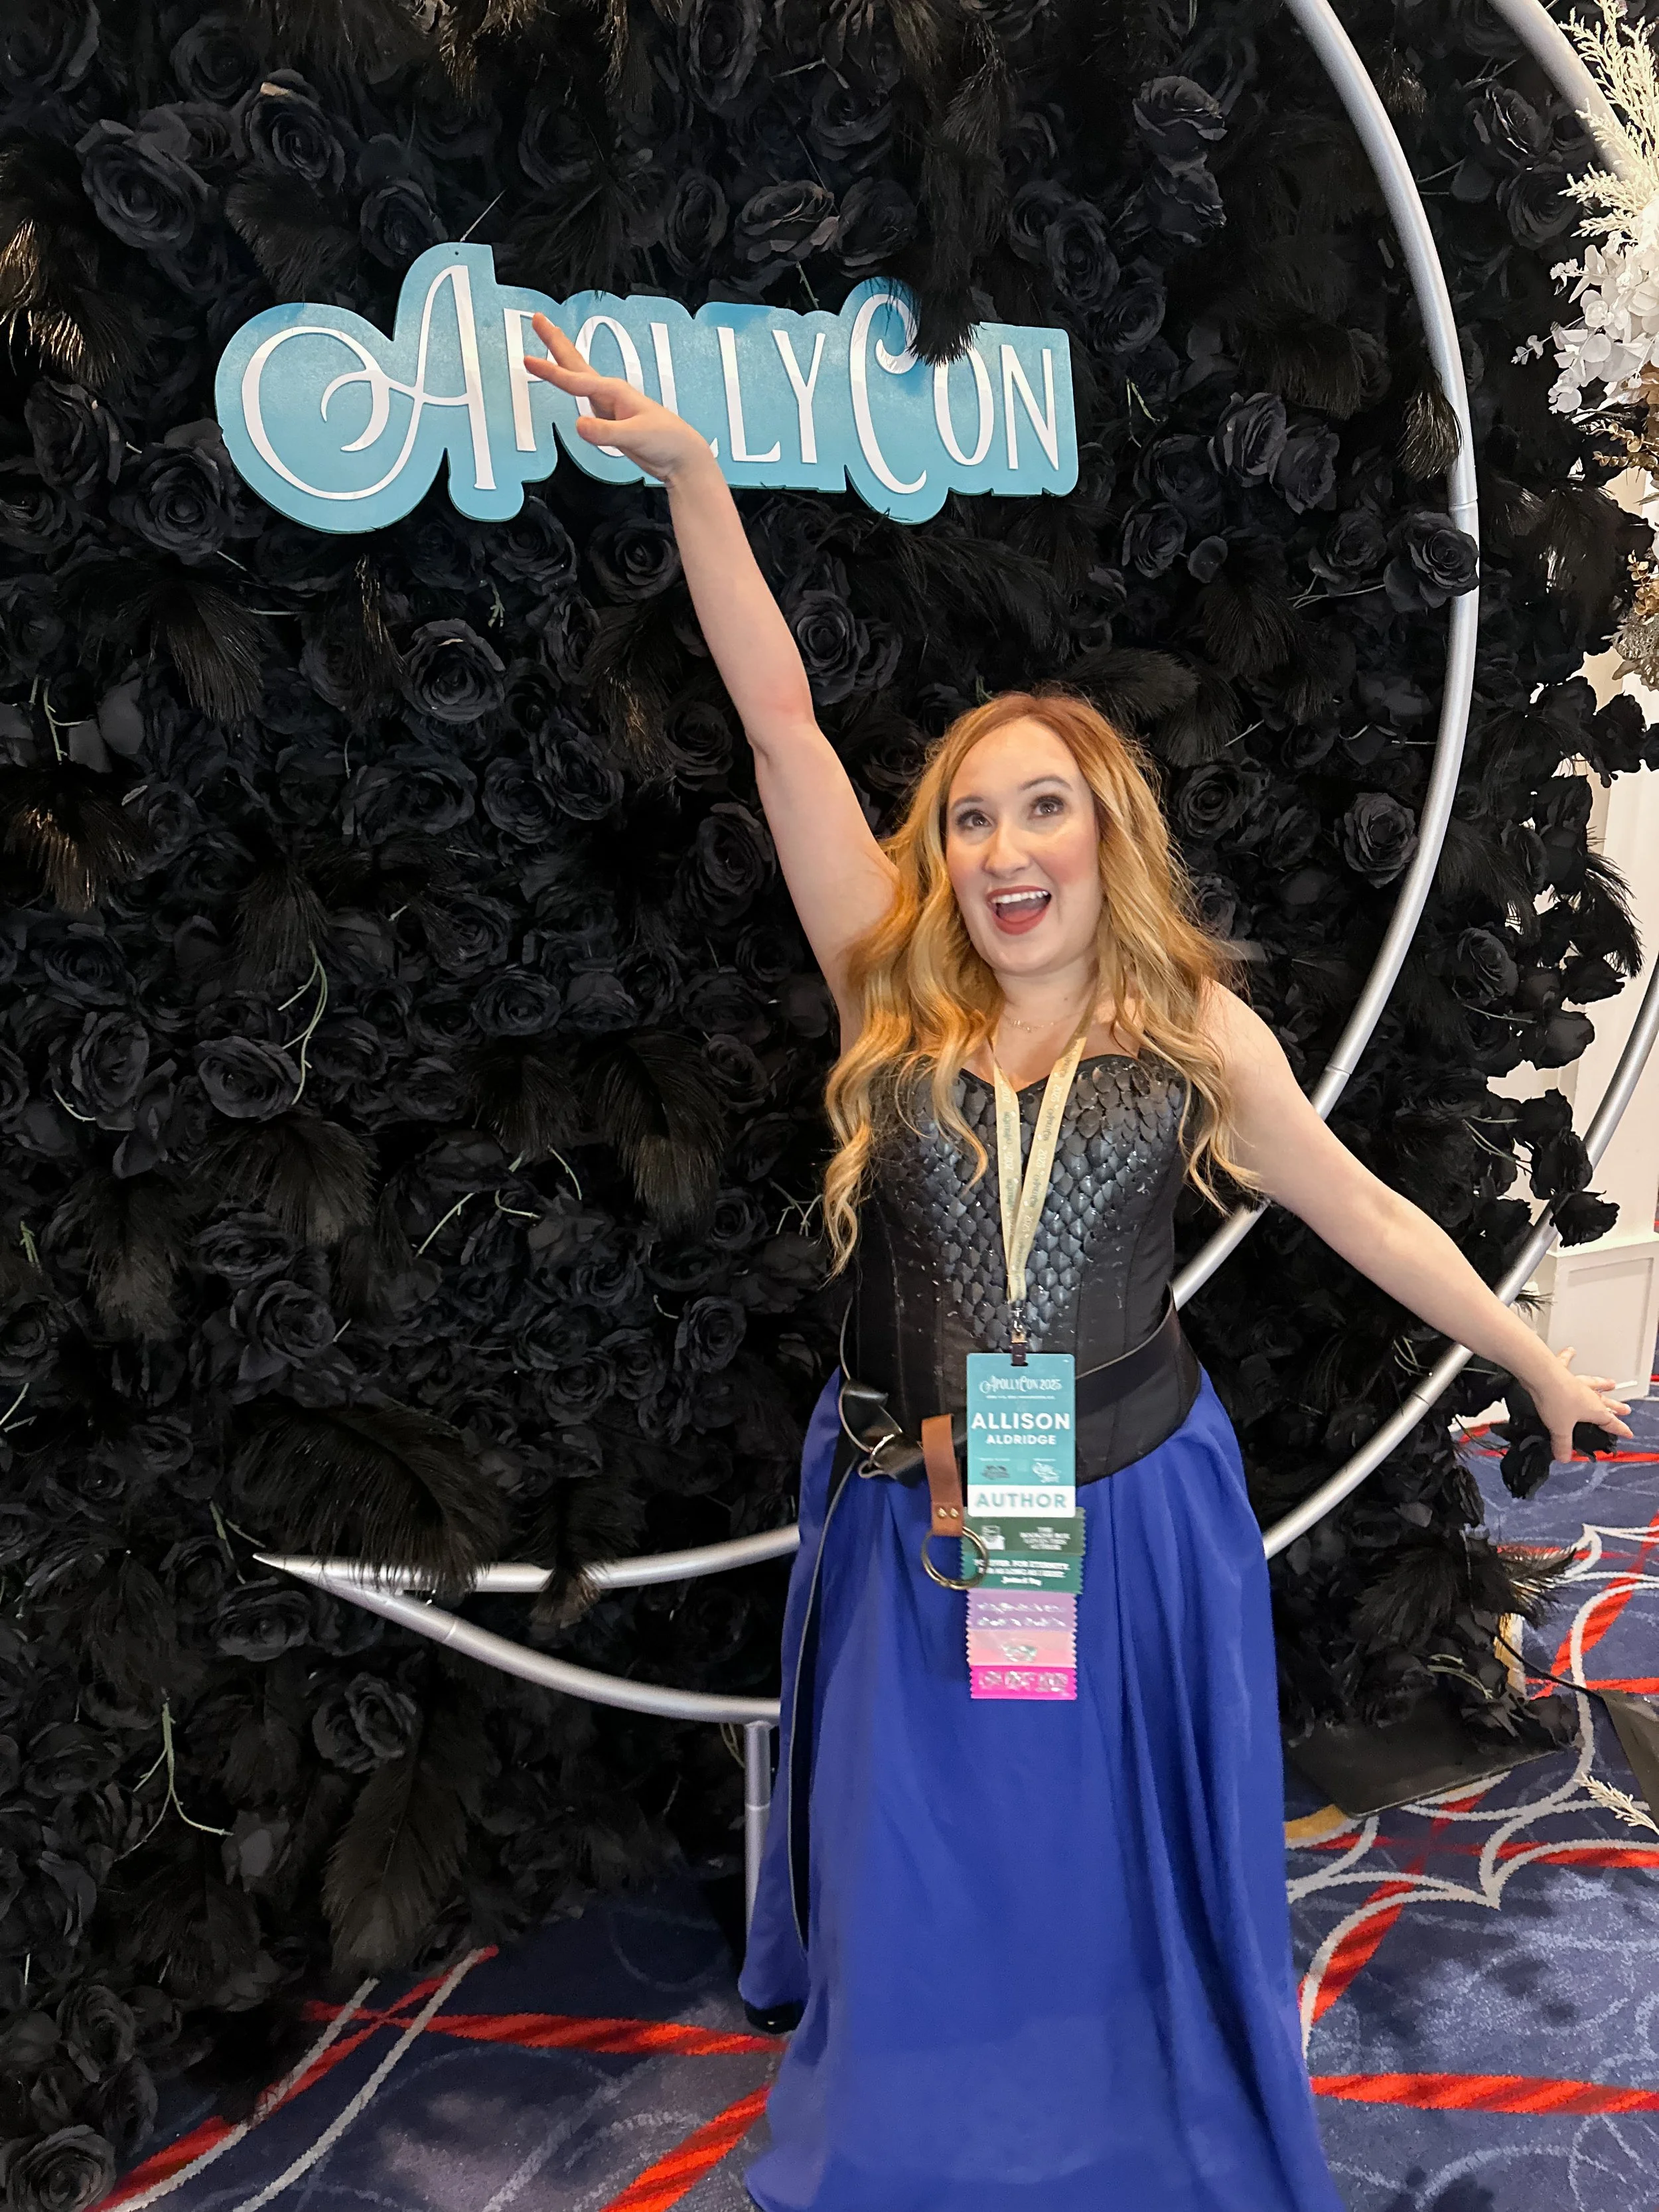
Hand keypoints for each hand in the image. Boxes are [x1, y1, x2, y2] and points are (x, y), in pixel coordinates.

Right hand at [523, 315, 712, 483]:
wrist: (682, 456)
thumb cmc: (666, 441)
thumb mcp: (634, 437)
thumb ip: (606, 433)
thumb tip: (579, 425)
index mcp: (615, 392)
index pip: (575, 381)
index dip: (550, 372)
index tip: (528, 362)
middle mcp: (610, 394)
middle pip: (576, 363)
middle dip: (555, 342)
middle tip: (537, 319)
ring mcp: (609, 406)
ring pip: (578, 377)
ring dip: (560, 360)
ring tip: (546, 342)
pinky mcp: (609, 420)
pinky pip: (584, 398)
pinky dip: (570, 385)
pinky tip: (566, 382)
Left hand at [1526, 1344, 1632, 1462]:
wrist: (1541, 1377)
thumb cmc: (1555, 1400)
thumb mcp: (1560, 1429)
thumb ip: (1562, 1444)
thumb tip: (1563, 1456)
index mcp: (1593, 1410)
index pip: (1610, 1422)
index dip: (1620, 1429)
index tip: (1628, 1432)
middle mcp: (1588, 1394)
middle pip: (1606, 1402)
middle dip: (1616, 1407)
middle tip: (1625, 1409)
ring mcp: (1576, 1382)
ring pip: (1594, 1383)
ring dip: (1602, 1384)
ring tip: (1611, 1383)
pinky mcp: (1562, 1371)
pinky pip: (1567, 1362)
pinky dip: (1569, 1357)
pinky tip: (1571, 1351)